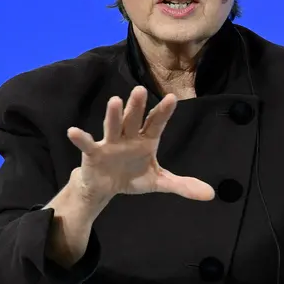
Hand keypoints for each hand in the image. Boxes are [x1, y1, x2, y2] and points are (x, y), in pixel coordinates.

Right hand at [67, 86, 214, 204]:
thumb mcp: (158, 182)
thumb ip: (182, 185)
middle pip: (134, 119)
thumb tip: (211, 194)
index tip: (172, 98)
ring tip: (114, 101)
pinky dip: (80, 137)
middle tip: (140, 89)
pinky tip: (73, 131)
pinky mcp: (93, 152)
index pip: (156, 123)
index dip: (163, 112)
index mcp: (147, 139)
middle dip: (137, 106)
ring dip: (113, 115)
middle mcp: (129, 136)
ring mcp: (110, 142)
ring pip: (113, 126)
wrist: (106, 187)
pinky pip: (86, 144)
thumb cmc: (132, 176)